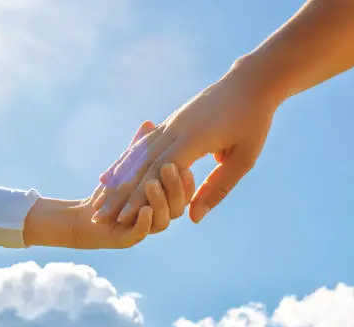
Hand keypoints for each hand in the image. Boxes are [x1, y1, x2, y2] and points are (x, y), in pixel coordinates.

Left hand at [23, 121, 194, 249]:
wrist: (78, 220)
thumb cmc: (105, 191)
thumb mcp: (124, 162)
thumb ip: (140, 144)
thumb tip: (147, 123)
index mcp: (165, 200)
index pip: (183, 191)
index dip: (185, 180)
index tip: (186, 163)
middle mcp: (158, 216)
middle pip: (175, 205)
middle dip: (173, 186)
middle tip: (169, 168)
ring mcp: (144, 228)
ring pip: (162, 220)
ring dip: (158, 201)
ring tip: (151, 184)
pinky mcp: (126, 239)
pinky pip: (139, 232)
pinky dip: (143, 220)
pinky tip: (143, 209)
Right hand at [91, 58, 277, 224]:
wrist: (251, 81)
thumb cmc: (254, 122)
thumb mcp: (244, 159)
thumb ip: (217, 187)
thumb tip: (193, 217)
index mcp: (194, 138)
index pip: (160, 173)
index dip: (140, 197)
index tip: (123, 217)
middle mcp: (176, 129)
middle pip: (141, 166)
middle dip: (120, 193)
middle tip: (99, 214)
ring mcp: (172, 123)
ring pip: (138, 154)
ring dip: (118, 178)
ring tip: (100, 197)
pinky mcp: (172, 121)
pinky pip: (144, 144)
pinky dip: (127, 161)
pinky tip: (114, 173)